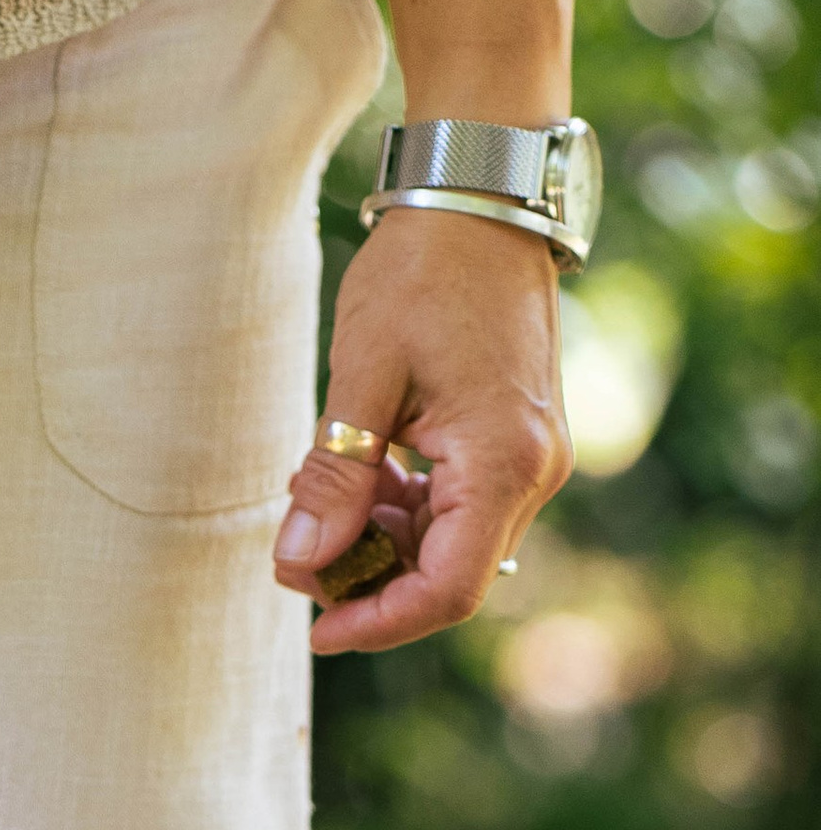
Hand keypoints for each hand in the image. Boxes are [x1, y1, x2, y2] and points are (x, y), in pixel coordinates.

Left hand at [271, 210, 570, 653]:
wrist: (480, 200)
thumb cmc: (422, 272)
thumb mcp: (363, 375)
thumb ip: (334, 476)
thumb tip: (301, 561)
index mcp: (503, 461)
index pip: (447, 591)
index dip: (378, 623)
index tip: (315, 630)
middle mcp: (533, 471)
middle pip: (449, 577)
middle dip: (370, 583)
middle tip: (295, 559)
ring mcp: (530, 457)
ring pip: (451, 546)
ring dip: (381, 546)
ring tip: (317, 509)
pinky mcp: (514, 442)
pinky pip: (458, 507)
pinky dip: (403, 510)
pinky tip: (356, 482)